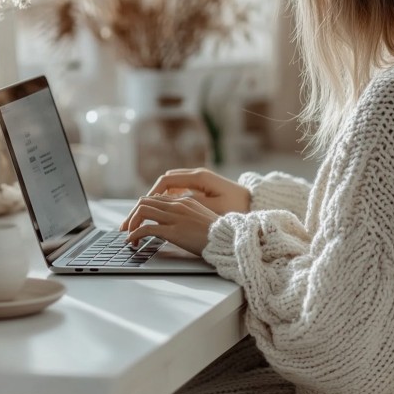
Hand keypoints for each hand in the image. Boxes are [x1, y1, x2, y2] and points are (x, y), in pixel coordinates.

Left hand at [122, 194, 218, 255]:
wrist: (228, 240)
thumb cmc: (218, 233)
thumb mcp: (202, 218)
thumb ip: (187, 216)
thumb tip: (174, 223)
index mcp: (185, 200)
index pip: (155, 198)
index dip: (142, 209)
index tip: (136, 221)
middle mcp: (178, 205)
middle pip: (145, 202)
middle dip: (131, 215)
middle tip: (125, 228)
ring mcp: (175, 217)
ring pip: (142, 212)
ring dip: (131, 223)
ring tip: (128, 236)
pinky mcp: (173, 231)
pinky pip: (146, 229)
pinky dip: (135, 234)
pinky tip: (133, 241)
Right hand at [133, 167, 250, 215]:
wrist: (257, 203)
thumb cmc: (239, 206)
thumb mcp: (216, 207)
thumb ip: (192, 203)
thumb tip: (171, 203)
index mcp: (199, 177)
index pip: (166, 180)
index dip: (150, 194)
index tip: (140, 209)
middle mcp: (196, 176)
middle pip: (164, 183)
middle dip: (147, 199)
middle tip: (135, 216)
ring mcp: (198, 182)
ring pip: (169, 188)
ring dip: (155, 201)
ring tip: (143, 218)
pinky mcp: (200, 190)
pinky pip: (177, 193)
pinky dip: (165, 202)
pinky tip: (159, 215)